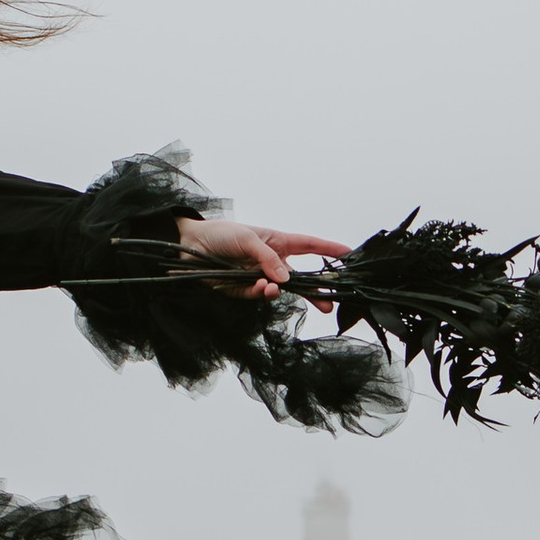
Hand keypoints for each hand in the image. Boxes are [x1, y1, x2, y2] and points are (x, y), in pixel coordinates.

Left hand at [175, 214, 350, 300]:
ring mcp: (259, 277)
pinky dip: (261, 293)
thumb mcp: (247, 238)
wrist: (189, 246)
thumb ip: (267, 258)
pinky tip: (259, 287)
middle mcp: (272, 262)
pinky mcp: (244, 291)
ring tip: (272, 289)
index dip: (329, 249)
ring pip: (280, 291)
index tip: (350, 254)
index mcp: (278, 242)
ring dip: (280, 292)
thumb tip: (287, 280)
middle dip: (315, 292)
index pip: (310, 246)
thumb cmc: (221, 234)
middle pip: (300, 278)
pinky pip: (258, 296)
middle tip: (328, 305)